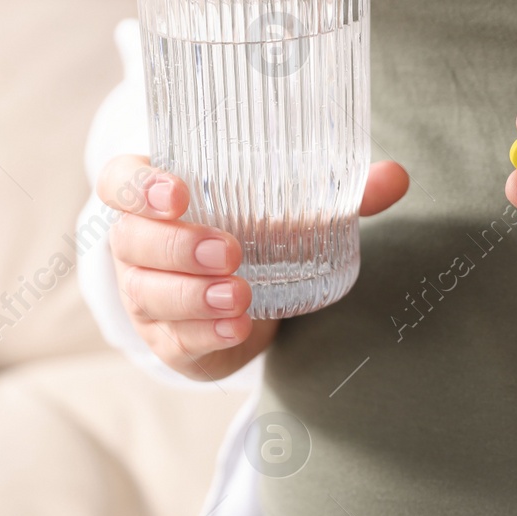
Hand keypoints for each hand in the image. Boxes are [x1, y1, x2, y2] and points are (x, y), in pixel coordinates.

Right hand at [101, 155, 409, 380]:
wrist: (244, 303)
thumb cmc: (255, 235)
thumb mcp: (291, 212)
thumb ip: (340, 194)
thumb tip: (396, 176)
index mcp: (155, 196)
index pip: (120, 181)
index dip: (139, 186)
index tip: (178, 191)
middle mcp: (138, 243)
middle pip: (132, 239)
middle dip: (178, 245)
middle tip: (230, 249)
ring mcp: (145, 294)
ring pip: (149, 292)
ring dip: (193, 295)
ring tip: (241, 294)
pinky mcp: (166, 339)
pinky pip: (174, 337)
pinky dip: (204, 333)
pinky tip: (236, 329)